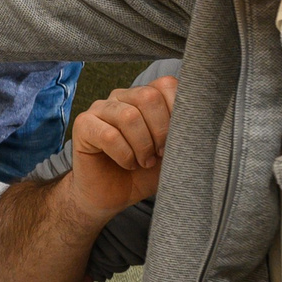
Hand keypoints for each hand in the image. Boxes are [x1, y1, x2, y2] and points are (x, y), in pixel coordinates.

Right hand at [67, 77, 175, 216]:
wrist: (112, 196)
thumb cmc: (143, 173)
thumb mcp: (171, 153)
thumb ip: (183, 133)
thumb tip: (198, 122)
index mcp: (144, 97)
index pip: (166, 85)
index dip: (177, 113)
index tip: (176, 140)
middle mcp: (121, 97)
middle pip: (148, 96)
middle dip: (160, 131)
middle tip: (159, 154)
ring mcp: (99, 108)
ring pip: (129, 115)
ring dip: (142, 146)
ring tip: (143, 162)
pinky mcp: (83, 125)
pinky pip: (108, 135)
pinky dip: (124, 156)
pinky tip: (127, 165)